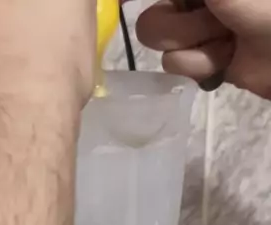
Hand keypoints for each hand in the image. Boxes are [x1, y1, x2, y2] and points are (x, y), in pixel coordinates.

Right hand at [136, 0, 270, 99]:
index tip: (118, 4)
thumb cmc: (261, 5)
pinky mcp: (202, 62)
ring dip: (195, 46)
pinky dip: (203, 64)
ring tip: (228, 40)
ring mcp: (196, 32)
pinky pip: (177, 67)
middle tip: (215, 20)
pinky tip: (228, 58)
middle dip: (180, 26)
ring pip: (162, 47)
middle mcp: (192, 1)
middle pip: (149, 21)